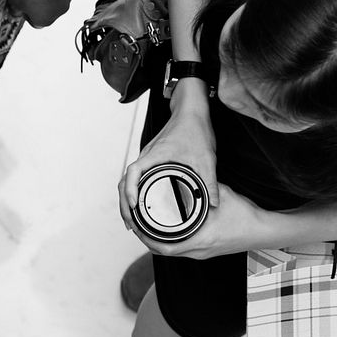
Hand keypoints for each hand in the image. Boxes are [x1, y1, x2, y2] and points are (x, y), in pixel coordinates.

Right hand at [119, 97, 219, 236]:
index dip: (130, 190)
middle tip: (130, 225)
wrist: (191, 111)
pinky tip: (138, 205)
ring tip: (131, 221)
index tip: (133, 206)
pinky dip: (132, 194)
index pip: (133, 172)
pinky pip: (134, 179)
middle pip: (124, 183)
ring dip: (125, 201)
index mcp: (155, 155)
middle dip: (124, 205)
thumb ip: (210, 182)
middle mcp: (146, 158)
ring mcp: (146, 160)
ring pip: (127, 182)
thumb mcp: (206, 158)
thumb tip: (213, 203)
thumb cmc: (195, 128)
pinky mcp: (150, 162)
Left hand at [127, 182, 272, 258]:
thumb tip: (188, 175)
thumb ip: (204, 186)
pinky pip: (182, 249)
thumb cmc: (245, 215)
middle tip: (137, 224)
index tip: (137, 226)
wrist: (263, 231)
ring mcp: (202, 254)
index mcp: (199, 240)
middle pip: (163, 251)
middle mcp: (198, 251)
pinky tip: (167, 230)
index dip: (146, 238)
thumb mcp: (223, 195)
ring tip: (147, 226)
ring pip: (172, 251)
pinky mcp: (206, 252)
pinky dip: (171, 241)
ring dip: (158, 241)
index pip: (163, 247)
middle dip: (147, 239)